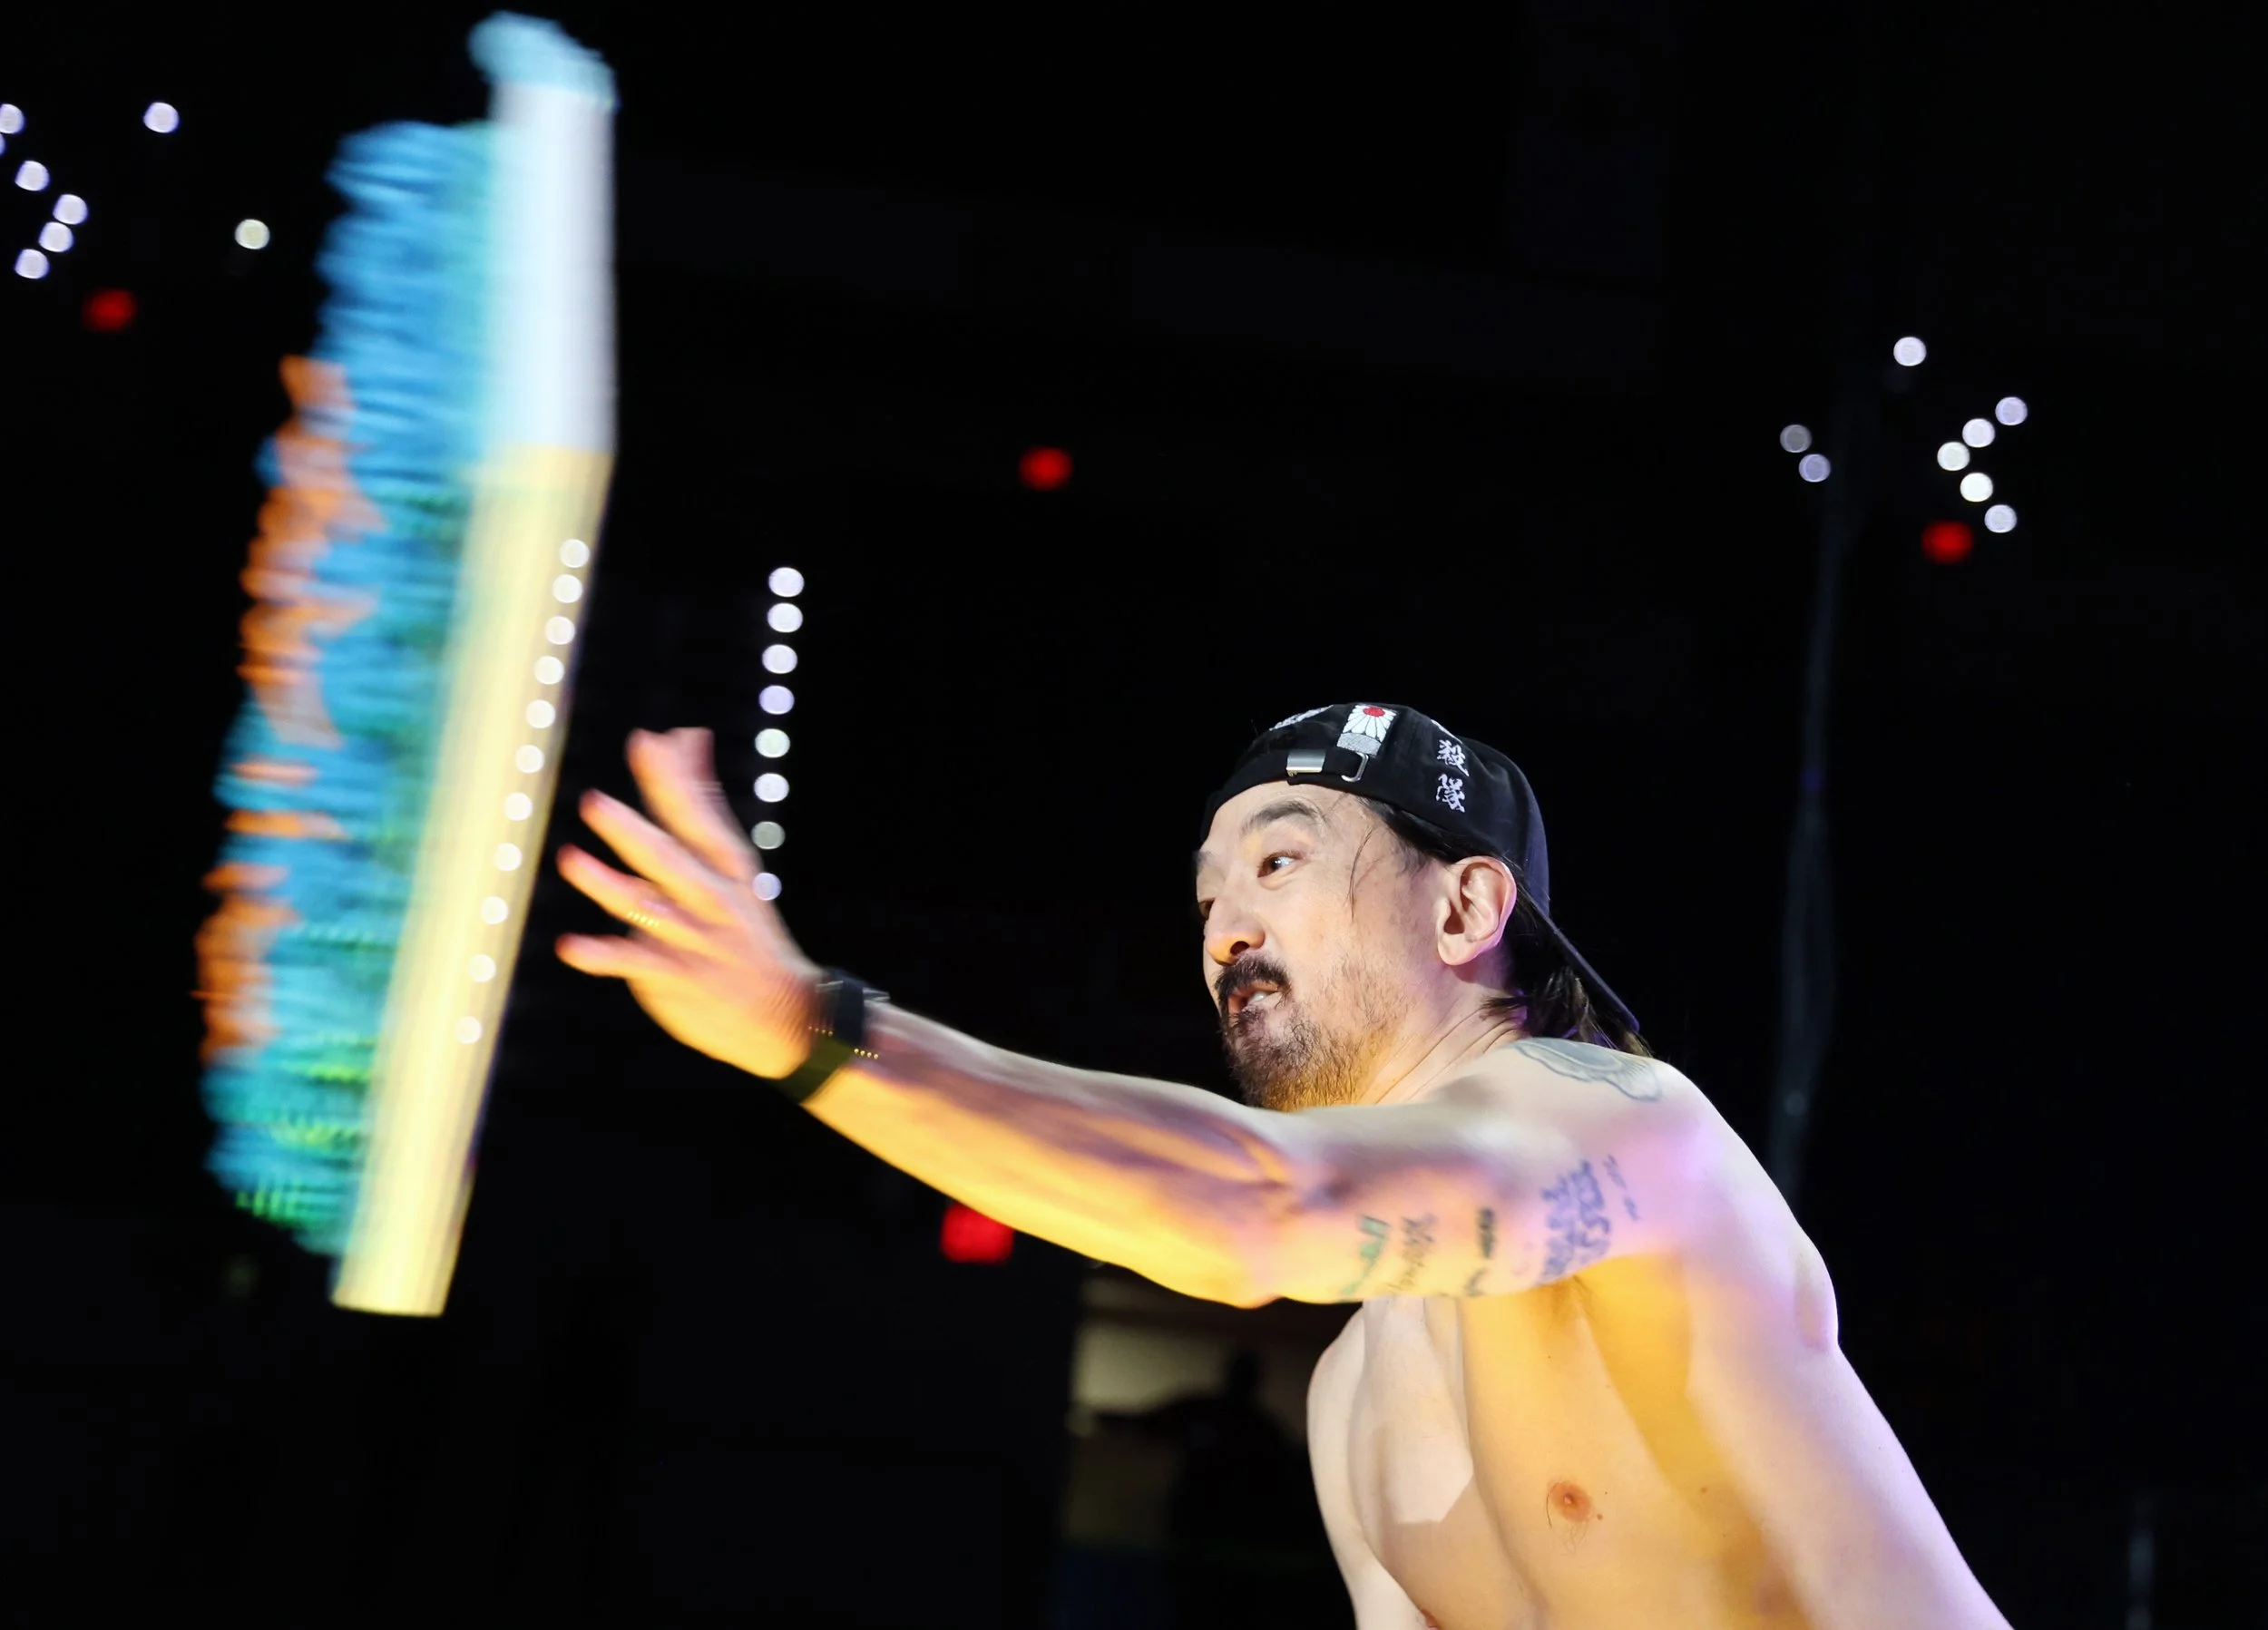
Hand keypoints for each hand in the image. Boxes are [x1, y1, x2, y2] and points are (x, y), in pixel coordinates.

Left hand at [555, 727, 819, 1078]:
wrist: (790, 1015)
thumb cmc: (747, 929)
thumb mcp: (732, 863)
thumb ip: (702, 800)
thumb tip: (687, 735)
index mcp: (725, 867)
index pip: (698, 815)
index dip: (672, 779)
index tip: (649, 741)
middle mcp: (711, 899)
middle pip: (669, 859)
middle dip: (633, 831)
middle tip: (594, 803)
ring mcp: (694, 940)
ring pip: (647, 908)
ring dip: (609, 885)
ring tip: (571, 861)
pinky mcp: (677, 978)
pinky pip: (635, 963)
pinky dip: (603, 955)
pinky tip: (569, 947)